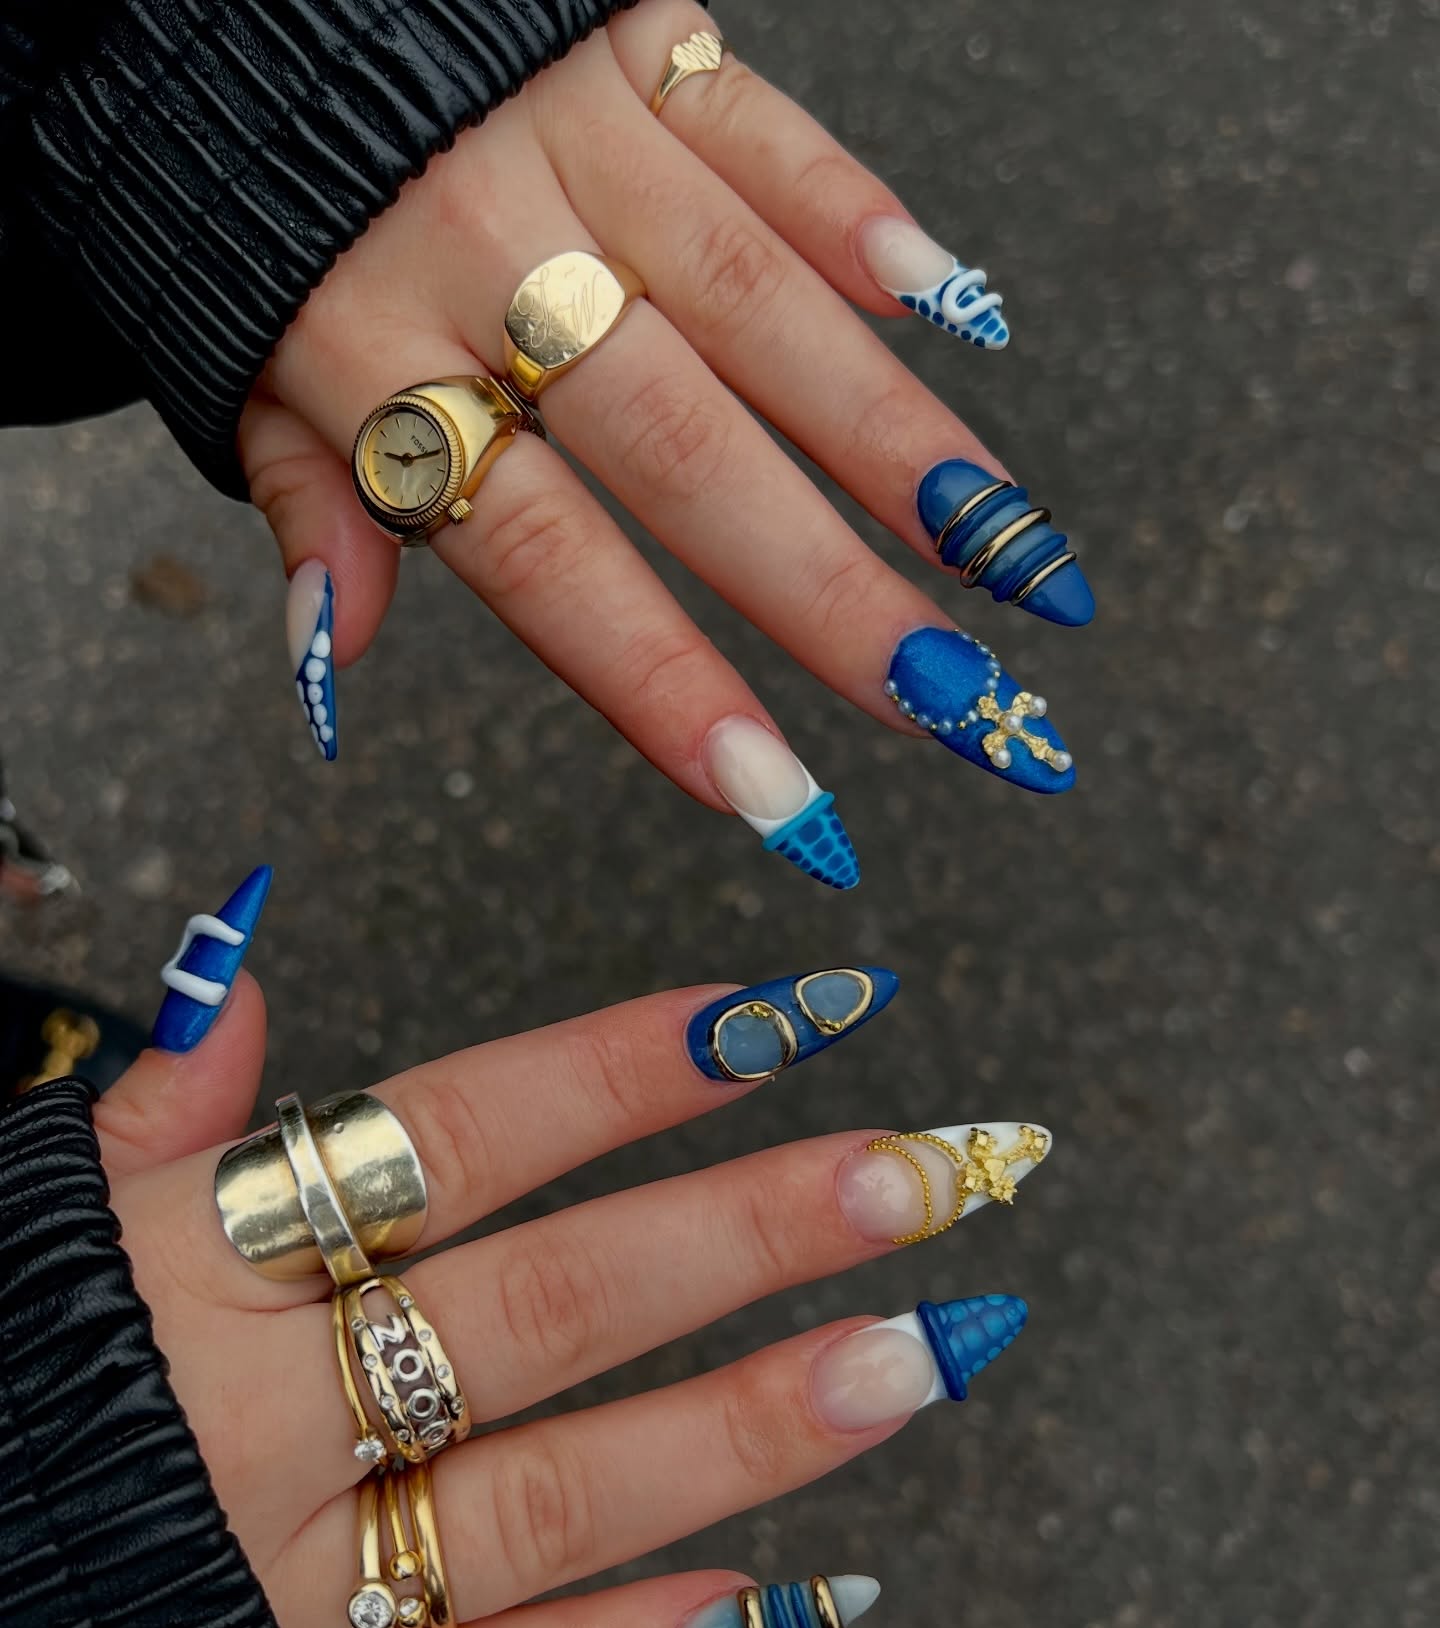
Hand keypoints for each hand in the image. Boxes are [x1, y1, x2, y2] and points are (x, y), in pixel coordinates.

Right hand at [95, 962, 1030, 1627]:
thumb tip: (237, 957)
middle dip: (750, 1231)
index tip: (782, 1014)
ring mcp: (294, 1586)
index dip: (621, 1071)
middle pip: (549, 1304)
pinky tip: (786, 1608)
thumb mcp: (32, 1233)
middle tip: (927, 1174)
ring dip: (747, 1428)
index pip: (447, 1138)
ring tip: (917, 1360)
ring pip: (556, 1497)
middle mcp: (263, 1420)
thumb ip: (153, 1114)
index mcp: (194, 1274)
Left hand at [245, 0, 1090, 815]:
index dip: (658, 677)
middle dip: (826, 589)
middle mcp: (490, 260)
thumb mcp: (235, 364)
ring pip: (754, 305)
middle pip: (682, 452)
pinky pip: (756, 126)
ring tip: (1000, 547)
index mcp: (380, 359)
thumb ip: (310, 502)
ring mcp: (571, 142)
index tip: (767, 792)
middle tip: (949, 702)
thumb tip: (331, 659)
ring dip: (888, 433)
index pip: (543, 557)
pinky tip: (952, 304)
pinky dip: (852, 208)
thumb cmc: (244, 201)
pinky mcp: (628, 39)